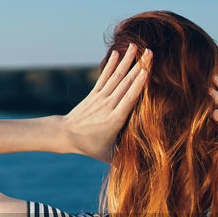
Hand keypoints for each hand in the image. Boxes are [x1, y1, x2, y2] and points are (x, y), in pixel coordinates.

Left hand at [61, 43, 150, 162]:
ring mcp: (100, 98)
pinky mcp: (95, 93)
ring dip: (127, 61)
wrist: (66, 135)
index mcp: (114, 121)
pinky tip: (119, 52)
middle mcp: (108, 106)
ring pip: (116, 77)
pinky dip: (112, 64)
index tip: (147, 72)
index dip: (138, 86)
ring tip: (137, 46)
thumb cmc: (91, 147)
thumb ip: (126, 159)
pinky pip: (105, 76)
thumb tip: (147, 170)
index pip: (129, 100)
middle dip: (138, 67)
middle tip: (151, 52)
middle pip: (125, 84)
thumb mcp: (108, 156)